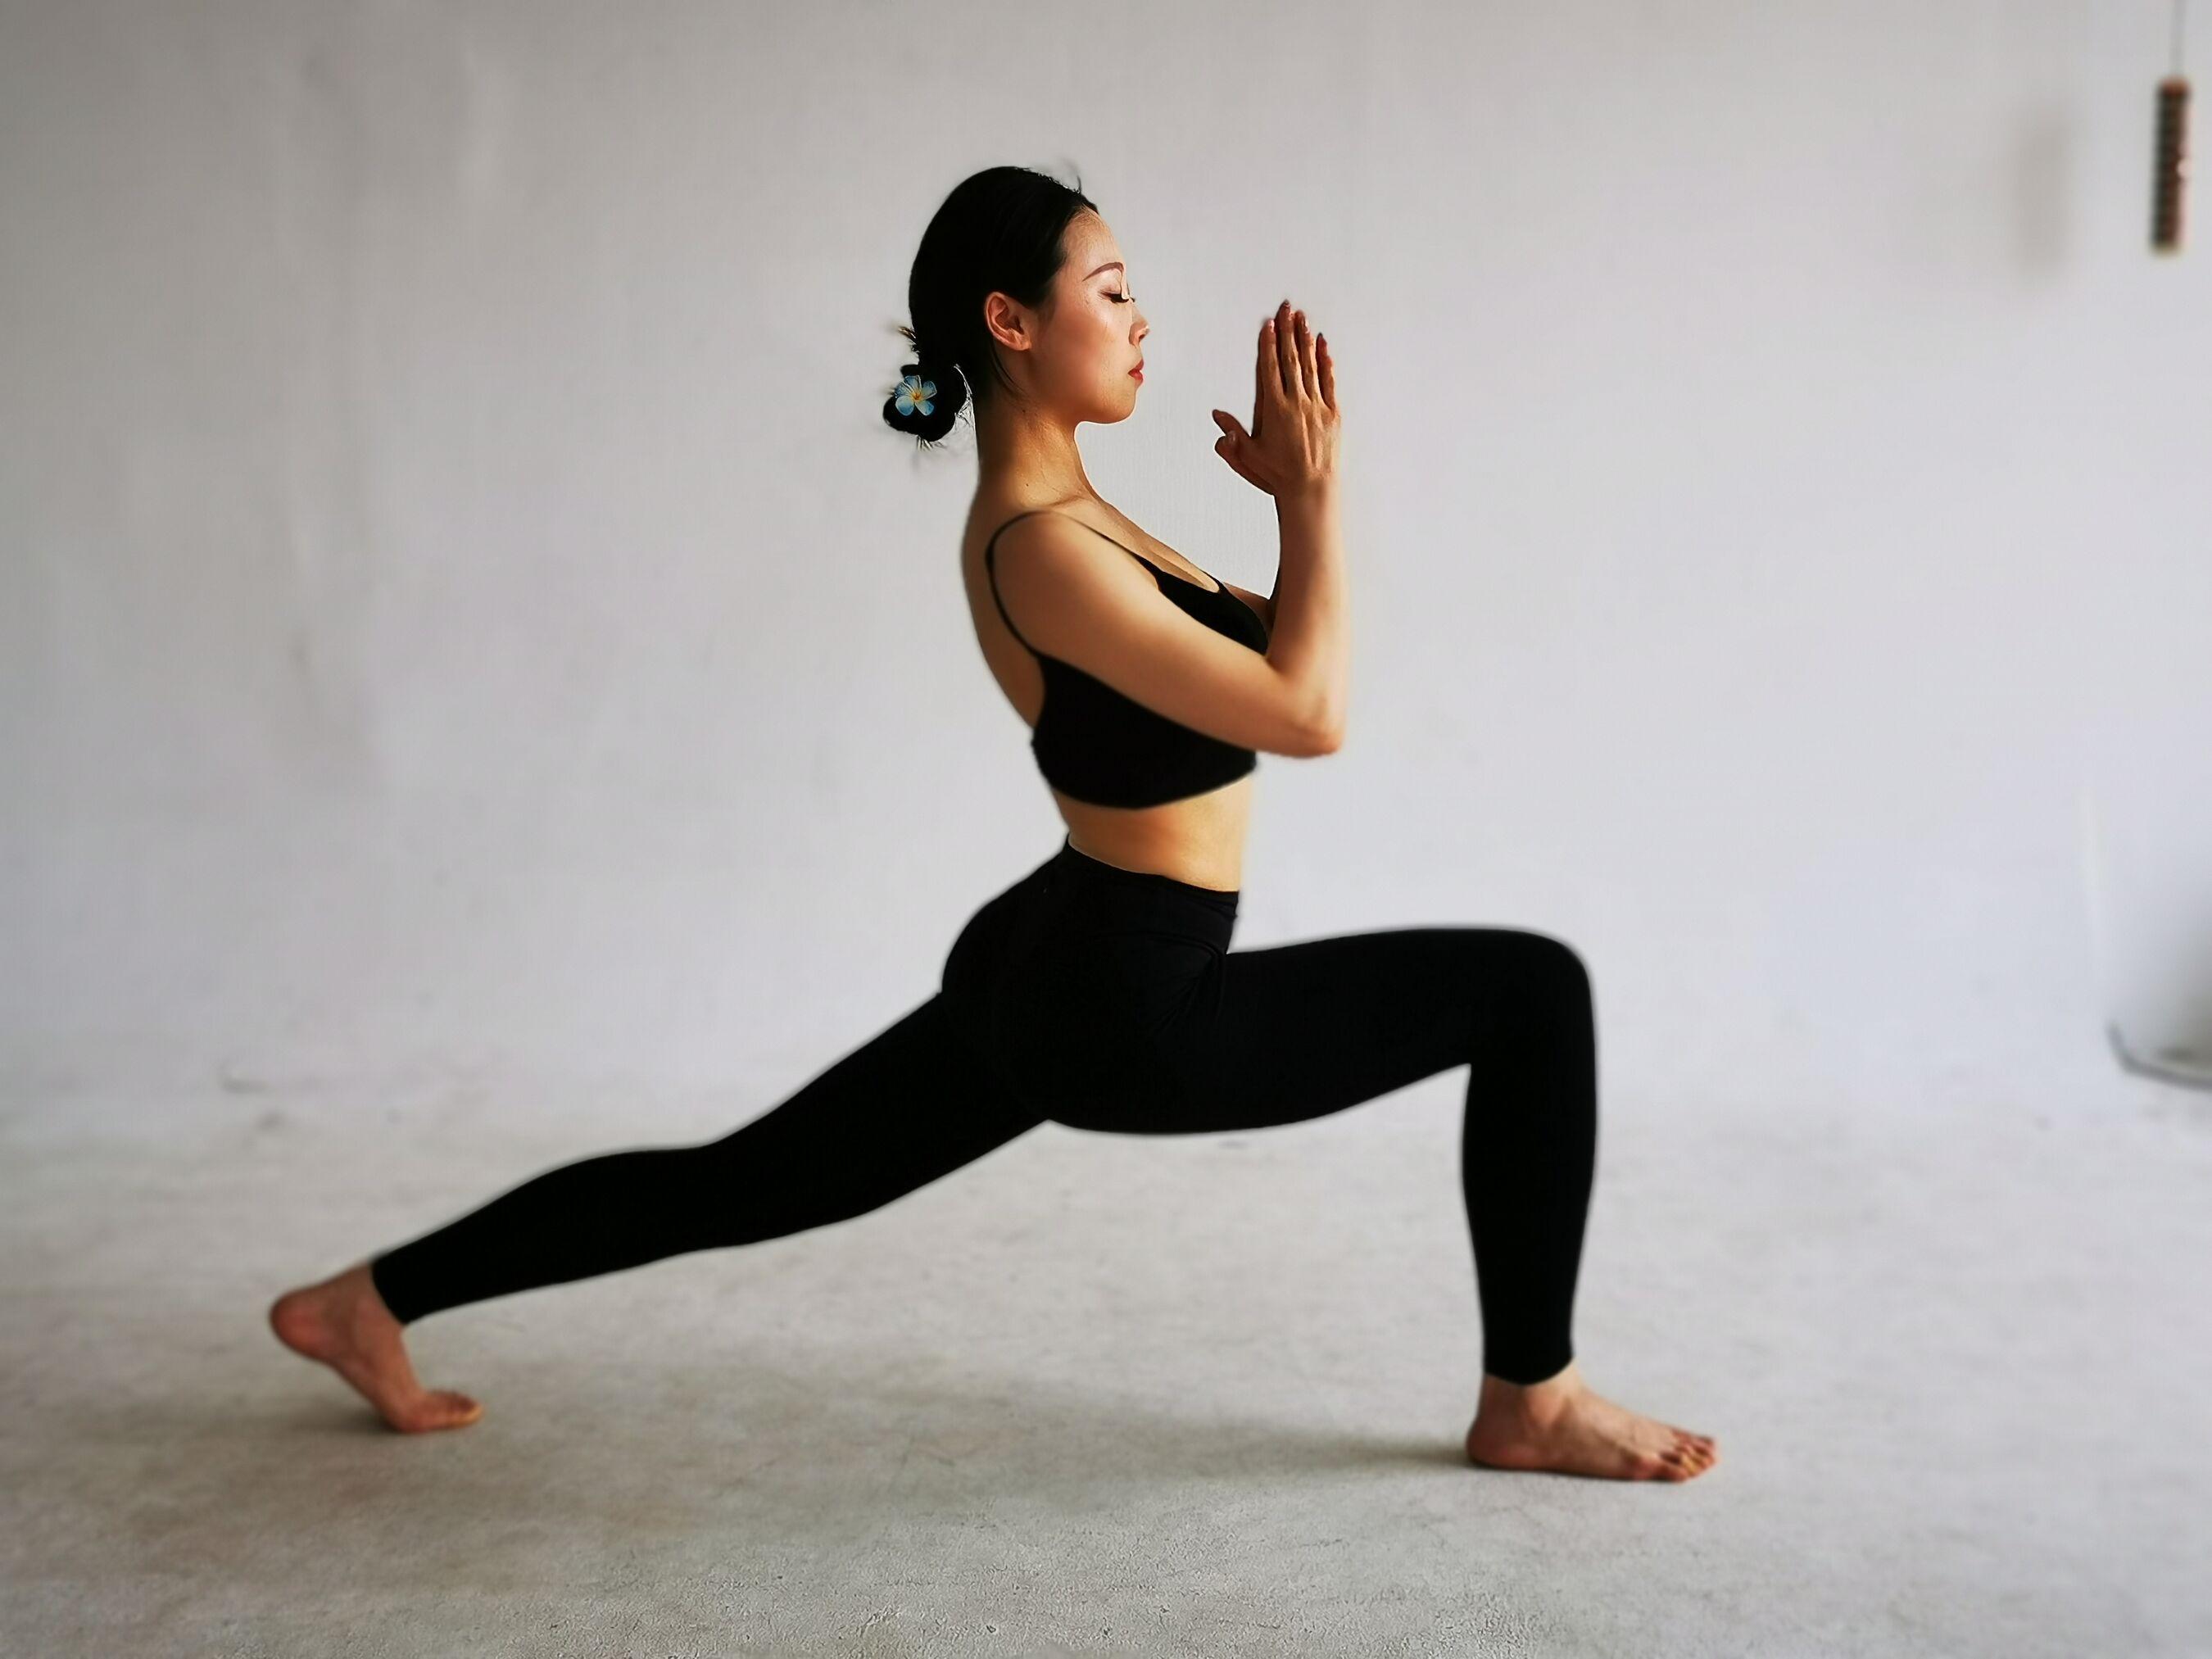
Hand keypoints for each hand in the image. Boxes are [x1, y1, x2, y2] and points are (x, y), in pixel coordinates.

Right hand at [1211, 300, 1339, 501]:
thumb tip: (1218, 417)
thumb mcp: (1248, 457)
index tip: (1269, 325)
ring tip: (1302, 319)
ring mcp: (1317, 406)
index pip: (1270, 369)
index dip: (1268, 344)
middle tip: (1287, 308)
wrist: (1312, 490)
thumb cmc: (1279, 476)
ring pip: (1310, 365)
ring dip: (1305, 340)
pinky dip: (1326, 361)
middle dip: (1288, 331)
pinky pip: (1329, 381)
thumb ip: (1231, 436)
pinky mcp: (1332, 414)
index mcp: (1274, 409)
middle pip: (1290, 359)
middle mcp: (1296, 402)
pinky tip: (1323, 345)